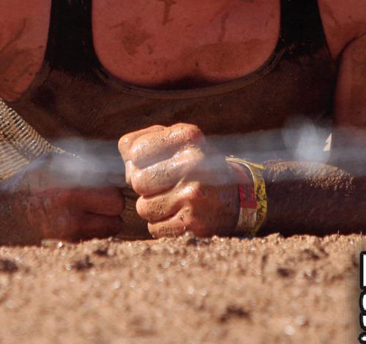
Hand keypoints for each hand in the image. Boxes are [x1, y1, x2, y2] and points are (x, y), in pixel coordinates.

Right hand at [0, 154, 123, 241]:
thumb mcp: (51, 164)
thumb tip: (109, 167)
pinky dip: (92, 230)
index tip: (102, 187)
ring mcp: (69, 235)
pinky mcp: (66, 246)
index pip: (114, 197)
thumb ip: (81, 165)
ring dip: (104, 221)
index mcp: (70, 192)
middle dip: (112, 208)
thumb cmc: (27, 184)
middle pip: (116, 217)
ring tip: (86, 210)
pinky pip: (94, 238)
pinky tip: (75, 220)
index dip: (111, 190)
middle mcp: (72, 217)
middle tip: (98, 201)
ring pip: (109, 231)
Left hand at [117, 123, 238, 237]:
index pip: (134, 150)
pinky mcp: (193, 223)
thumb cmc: (196, 166)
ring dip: (153, 208)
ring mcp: (193, 195)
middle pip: (137, 181)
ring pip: (143, 208)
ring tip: (174, 200)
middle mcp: (193, 163)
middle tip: (164, 186)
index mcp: (187, 136)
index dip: (137, 162)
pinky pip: (154, 228)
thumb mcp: (177, 142)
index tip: (153, 165)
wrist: (240, 197)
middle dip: (145, 187)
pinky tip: (181, 215)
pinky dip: (163, 225)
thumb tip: (124, 167)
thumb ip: (141, 142)